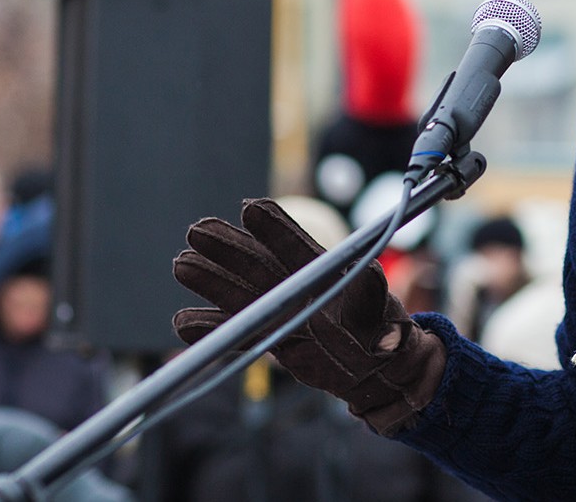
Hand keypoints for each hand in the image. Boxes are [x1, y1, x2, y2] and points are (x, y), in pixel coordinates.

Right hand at [171, 198, 445, 434]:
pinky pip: (238, 333)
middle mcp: (299, 287)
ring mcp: (283, 312)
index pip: (299, 247)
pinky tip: (183, 321)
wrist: (375, 367)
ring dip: (211, 281)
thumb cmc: (387, 334)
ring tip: (182, 264)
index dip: (276, 229)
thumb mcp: (393, 328)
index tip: (250, 208)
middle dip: (228, 247)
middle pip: (259, 264)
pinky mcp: (272, 340)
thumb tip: (391, 341)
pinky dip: (211, 329)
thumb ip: (388, 332)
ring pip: (242, 294)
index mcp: (328, 272)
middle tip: (197, 231)